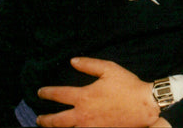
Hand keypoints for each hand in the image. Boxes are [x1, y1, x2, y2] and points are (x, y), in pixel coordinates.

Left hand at [36, 58, 160, 126]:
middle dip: (45, 120)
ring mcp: (89, 127)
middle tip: (38, 118)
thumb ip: (89, 65)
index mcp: (84, 96)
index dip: (47, 93)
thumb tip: (73, 61)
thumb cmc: (127, 86)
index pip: (59, 95)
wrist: (143, 106)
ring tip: (50, 127)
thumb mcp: (109, 69)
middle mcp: (82, 115)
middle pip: (56, 121)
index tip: (40, 92)